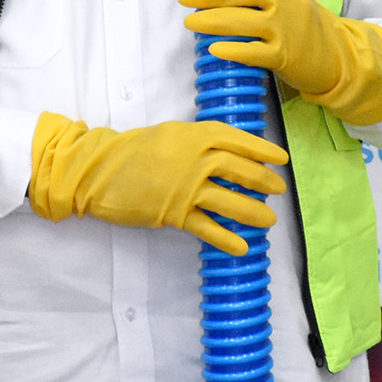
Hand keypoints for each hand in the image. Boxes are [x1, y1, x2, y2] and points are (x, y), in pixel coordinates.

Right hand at [27, 114, 283, 254]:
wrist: (100, 169)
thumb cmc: (133, 150)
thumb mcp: (170, 134)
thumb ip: (197, 141)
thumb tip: (226, 151)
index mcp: (194, 135)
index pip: (237, 140)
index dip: (262, 150)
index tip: (281, 159)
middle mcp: (195, 158)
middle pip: (238, 170)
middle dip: (262, 180)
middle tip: (278, 189)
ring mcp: (185, 186)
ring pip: (228, 200)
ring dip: (252, 211)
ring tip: (268, 220)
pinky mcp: (174, 212)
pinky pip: (207, 227)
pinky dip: (226, 238)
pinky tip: (241, 247)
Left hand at [178, 0, 381, 124]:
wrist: (333, 52)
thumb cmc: (294, 18)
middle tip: (184, 1)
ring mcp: (286, 26)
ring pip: (243, 20)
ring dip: (212, 21)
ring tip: (190, 23)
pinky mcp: (285, 54)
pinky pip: (254, 52)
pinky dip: (233, 50)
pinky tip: (214, 49)